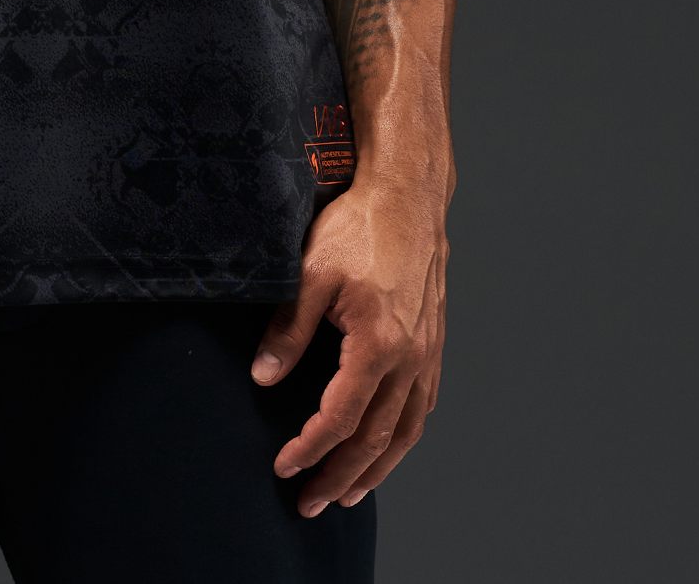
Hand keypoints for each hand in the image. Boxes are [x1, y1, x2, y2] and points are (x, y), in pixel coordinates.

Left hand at [249, 183, 446, 519]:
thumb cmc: (359, 226)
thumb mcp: (310, 272)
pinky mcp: (434, 342)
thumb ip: (288, 330)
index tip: (283, 467)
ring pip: (405, 431)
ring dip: (376, 470)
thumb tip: (264, 378)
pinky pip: (423, 407)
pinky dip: (404, 437)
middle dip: (339, 477)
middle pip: (375, 439)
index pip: (340, 418)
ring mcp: (428, 353)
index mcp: (378, 345)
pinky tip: (389, 447)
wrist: (408, 194)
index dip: (309, 449)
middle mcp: (410, 358)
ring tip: (349, 495)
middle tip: (310, 503)